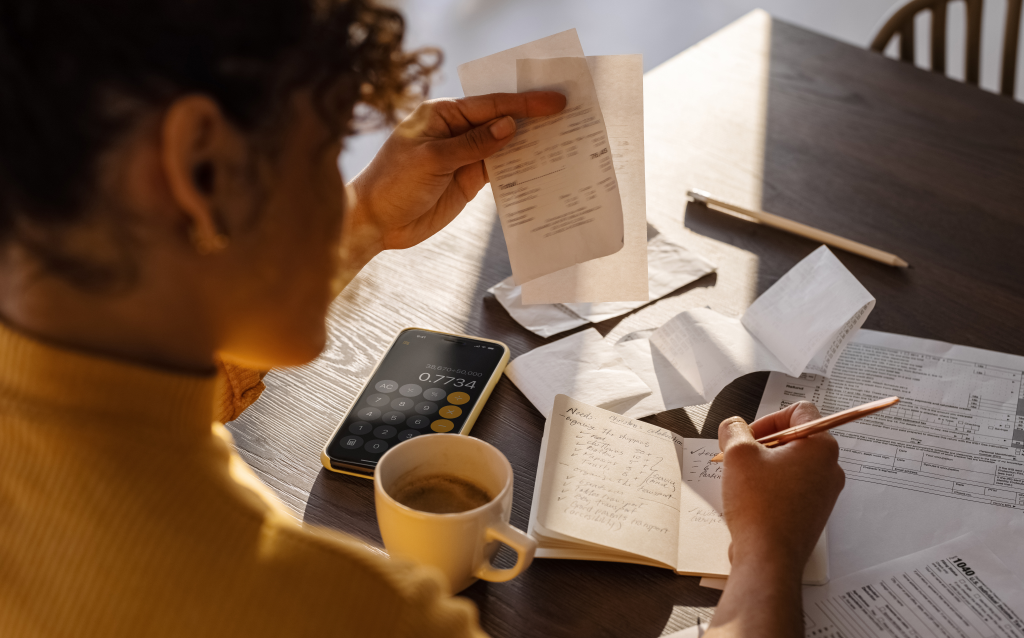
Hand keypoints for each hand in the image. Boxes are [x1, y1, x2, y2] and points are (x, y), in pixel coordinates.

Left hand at [344, 92, 566, 259]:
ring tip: (564, 139)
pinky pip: (500, 170)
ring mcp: (465, 156)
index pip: (491, 105)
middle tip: (569, 113)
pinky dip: (520, 168)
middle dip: (533, 117)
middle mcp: (456, 130)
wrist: (376, 221)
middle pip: (501, 120)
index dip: (524, 103)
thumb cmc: (393, 183)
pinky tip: (542, 166)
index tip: (555, 101)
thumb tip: (510, 126)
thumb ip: (473, 144)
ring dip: (531, 144)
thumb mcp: (433, 160)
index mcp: (443, 113)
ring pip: (505, 145)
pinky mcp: (469, 180)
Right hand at [703, 403, 844, 636]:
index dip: (769, 417)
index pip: (800, 411)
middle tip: (740, 456)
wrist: (768, 558)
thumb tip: (735, 427)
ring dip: (766, 465)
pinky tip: (751, 499)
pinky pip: (793, 487)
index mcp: (821, 447)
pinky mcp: (814, 513)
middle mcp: (830, 468)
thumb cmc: (759, 504)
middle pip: (796, 438)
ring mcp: (825, 493)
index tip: (749, 435)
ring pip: (793, 464)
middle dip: (764, 443)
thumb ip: (734, 430)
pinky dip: (772, 486)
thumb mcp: (737, 454)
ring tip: (742, 479)